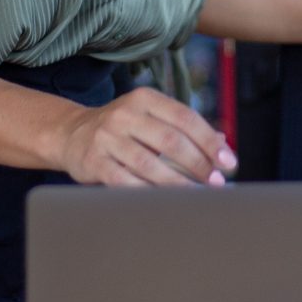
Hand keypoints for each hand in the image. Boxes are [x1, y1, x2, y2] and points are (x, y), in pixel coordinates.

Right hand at [56, 85, 236, 187]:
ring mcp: (108, 137)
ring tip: (197, 196)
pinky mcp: (94, 162)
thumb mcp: (151, 117)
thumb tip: (223, 142)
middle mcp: (126, 114)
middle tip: (216, 182)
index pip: (185, 117)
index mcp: (145, 98)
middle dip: (198, 164)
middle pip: (171, 140)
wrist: (72, 134)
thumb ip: (184, 127)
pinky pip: (126, 182)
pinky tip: (164, 203)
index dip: (209, 141)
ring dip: (178, 184)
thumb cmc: (123, 128)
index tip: (228, 161)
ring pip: (150, 164)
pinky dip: (148, 193)